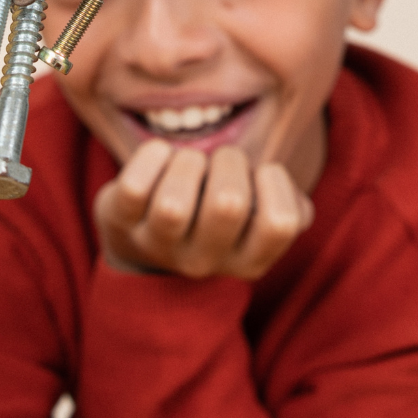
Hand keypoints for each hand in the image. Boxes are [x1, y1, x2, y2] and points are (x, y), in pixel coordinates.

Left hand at [94, 141, 313, 280]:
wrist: (139, 238)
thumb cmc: (208, 213)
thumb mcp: (252, 217)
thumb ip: (287, 208)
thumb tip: (296, 204)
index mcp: (247, 261)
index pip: (280, 223)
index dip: (275, 184)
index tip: (258, 174)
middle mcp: (202, 262)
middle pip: (227, 203)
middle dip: (228, 161)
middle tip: (218, 162)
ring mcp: (157, 246)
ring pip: (174, 203)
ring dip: (187, 162)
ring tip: (187, 162)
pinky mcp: (120, 223)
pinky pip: (134, 187)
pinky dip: (151, 156)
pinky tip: (159, 155)